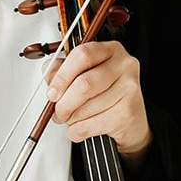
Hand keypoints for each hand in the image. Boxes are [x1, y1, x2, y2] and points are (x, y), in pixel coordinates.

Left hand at [45, 41, 152, 163]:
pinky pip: (92, 125)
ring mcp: (129, 88)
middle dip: (64, 102)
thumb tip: (49, 77)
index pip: (82, 55)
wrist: (131, 121)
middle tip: (58, 111)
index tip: (52, 91)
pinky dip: (78, 131)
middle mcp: (123, 65)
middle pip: (84, 83)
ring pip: (86, 107)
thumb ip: (62, 71)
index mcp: (110, 50)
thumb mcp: (84, 75)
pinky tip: (79, 128)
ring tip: (71, 119)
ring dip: (71, 118)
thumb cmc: (105, 94)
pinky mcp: (127, 112)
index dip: (62, 75)